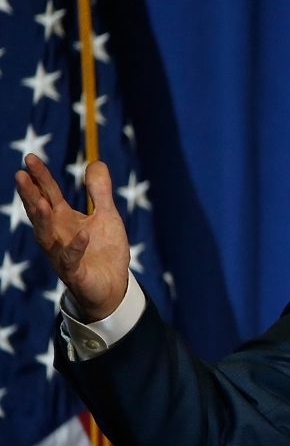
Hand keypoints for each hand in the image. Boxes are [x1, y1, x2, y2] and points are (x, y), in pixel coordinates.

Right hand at [14, 154, 130, 321]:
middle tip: (20, 174)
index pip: (48, 194)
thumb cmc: (104, 250)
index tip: (29, 158)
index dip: (40, 177)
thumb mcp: (106, 215)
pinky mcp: (76, 273)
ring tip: (41, 202)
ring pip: (47, 236)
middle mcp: (57, 236)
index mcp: (63, 220)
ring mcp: (63, 255)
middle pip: (40, 212)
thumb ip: (100, 191)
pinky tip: (82, 233)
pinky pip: (72, 260)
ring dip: (43, 220)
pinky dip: (76, 247)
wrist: (112, 286)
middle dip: (30, 194)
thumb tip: (95, 162)